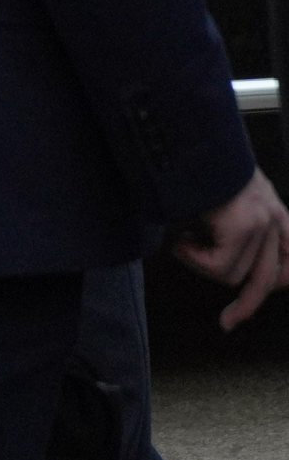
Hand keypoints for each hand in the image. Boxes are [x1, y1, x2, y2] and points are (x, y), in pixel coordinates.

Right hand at [175, 167, 288, 327]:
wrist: (183, 137)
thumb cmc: (191, 166)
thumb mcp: (214, 200)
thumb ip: (225, 226)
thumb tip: (215, 256)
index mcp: (271, 210)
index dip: (282, 279)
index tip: (260, 297)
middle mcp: (273, 216)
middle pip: (268, 278)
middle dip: (246, 304)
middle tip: (228, 322)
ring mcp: (262, 222)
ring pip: (234, 274)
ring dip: (200, 264)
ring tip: (181, 241)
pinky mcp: (244, 226)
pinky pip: (219, 266)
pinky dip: (192, 258)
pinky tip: (180, 240)